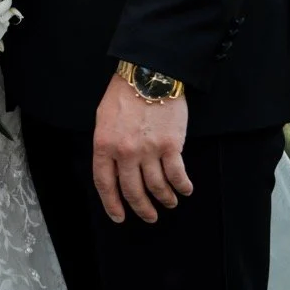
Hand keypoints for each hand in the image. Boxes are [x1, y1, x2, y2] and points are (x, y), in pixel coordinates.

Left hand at [93, 73, 192, 223]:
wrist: (149, 72)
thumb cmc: (125, 92)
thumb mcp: (104, 118)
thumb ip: (107, 144)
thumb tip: (112, 169)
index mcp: (104, 144)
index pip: (105, 183)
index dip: (112, 204)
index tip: (119, 217)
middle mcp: (125, 152)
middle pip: (132, 191)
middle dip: (141, 208)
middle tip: (148, 216)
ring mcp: (148, 150)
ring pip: (156, 187)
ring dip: (164, 199)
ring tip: (169, 203)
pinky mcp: (171, 145)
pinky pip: (176, 175)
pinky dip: (181, 187)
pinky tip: (185, 190)